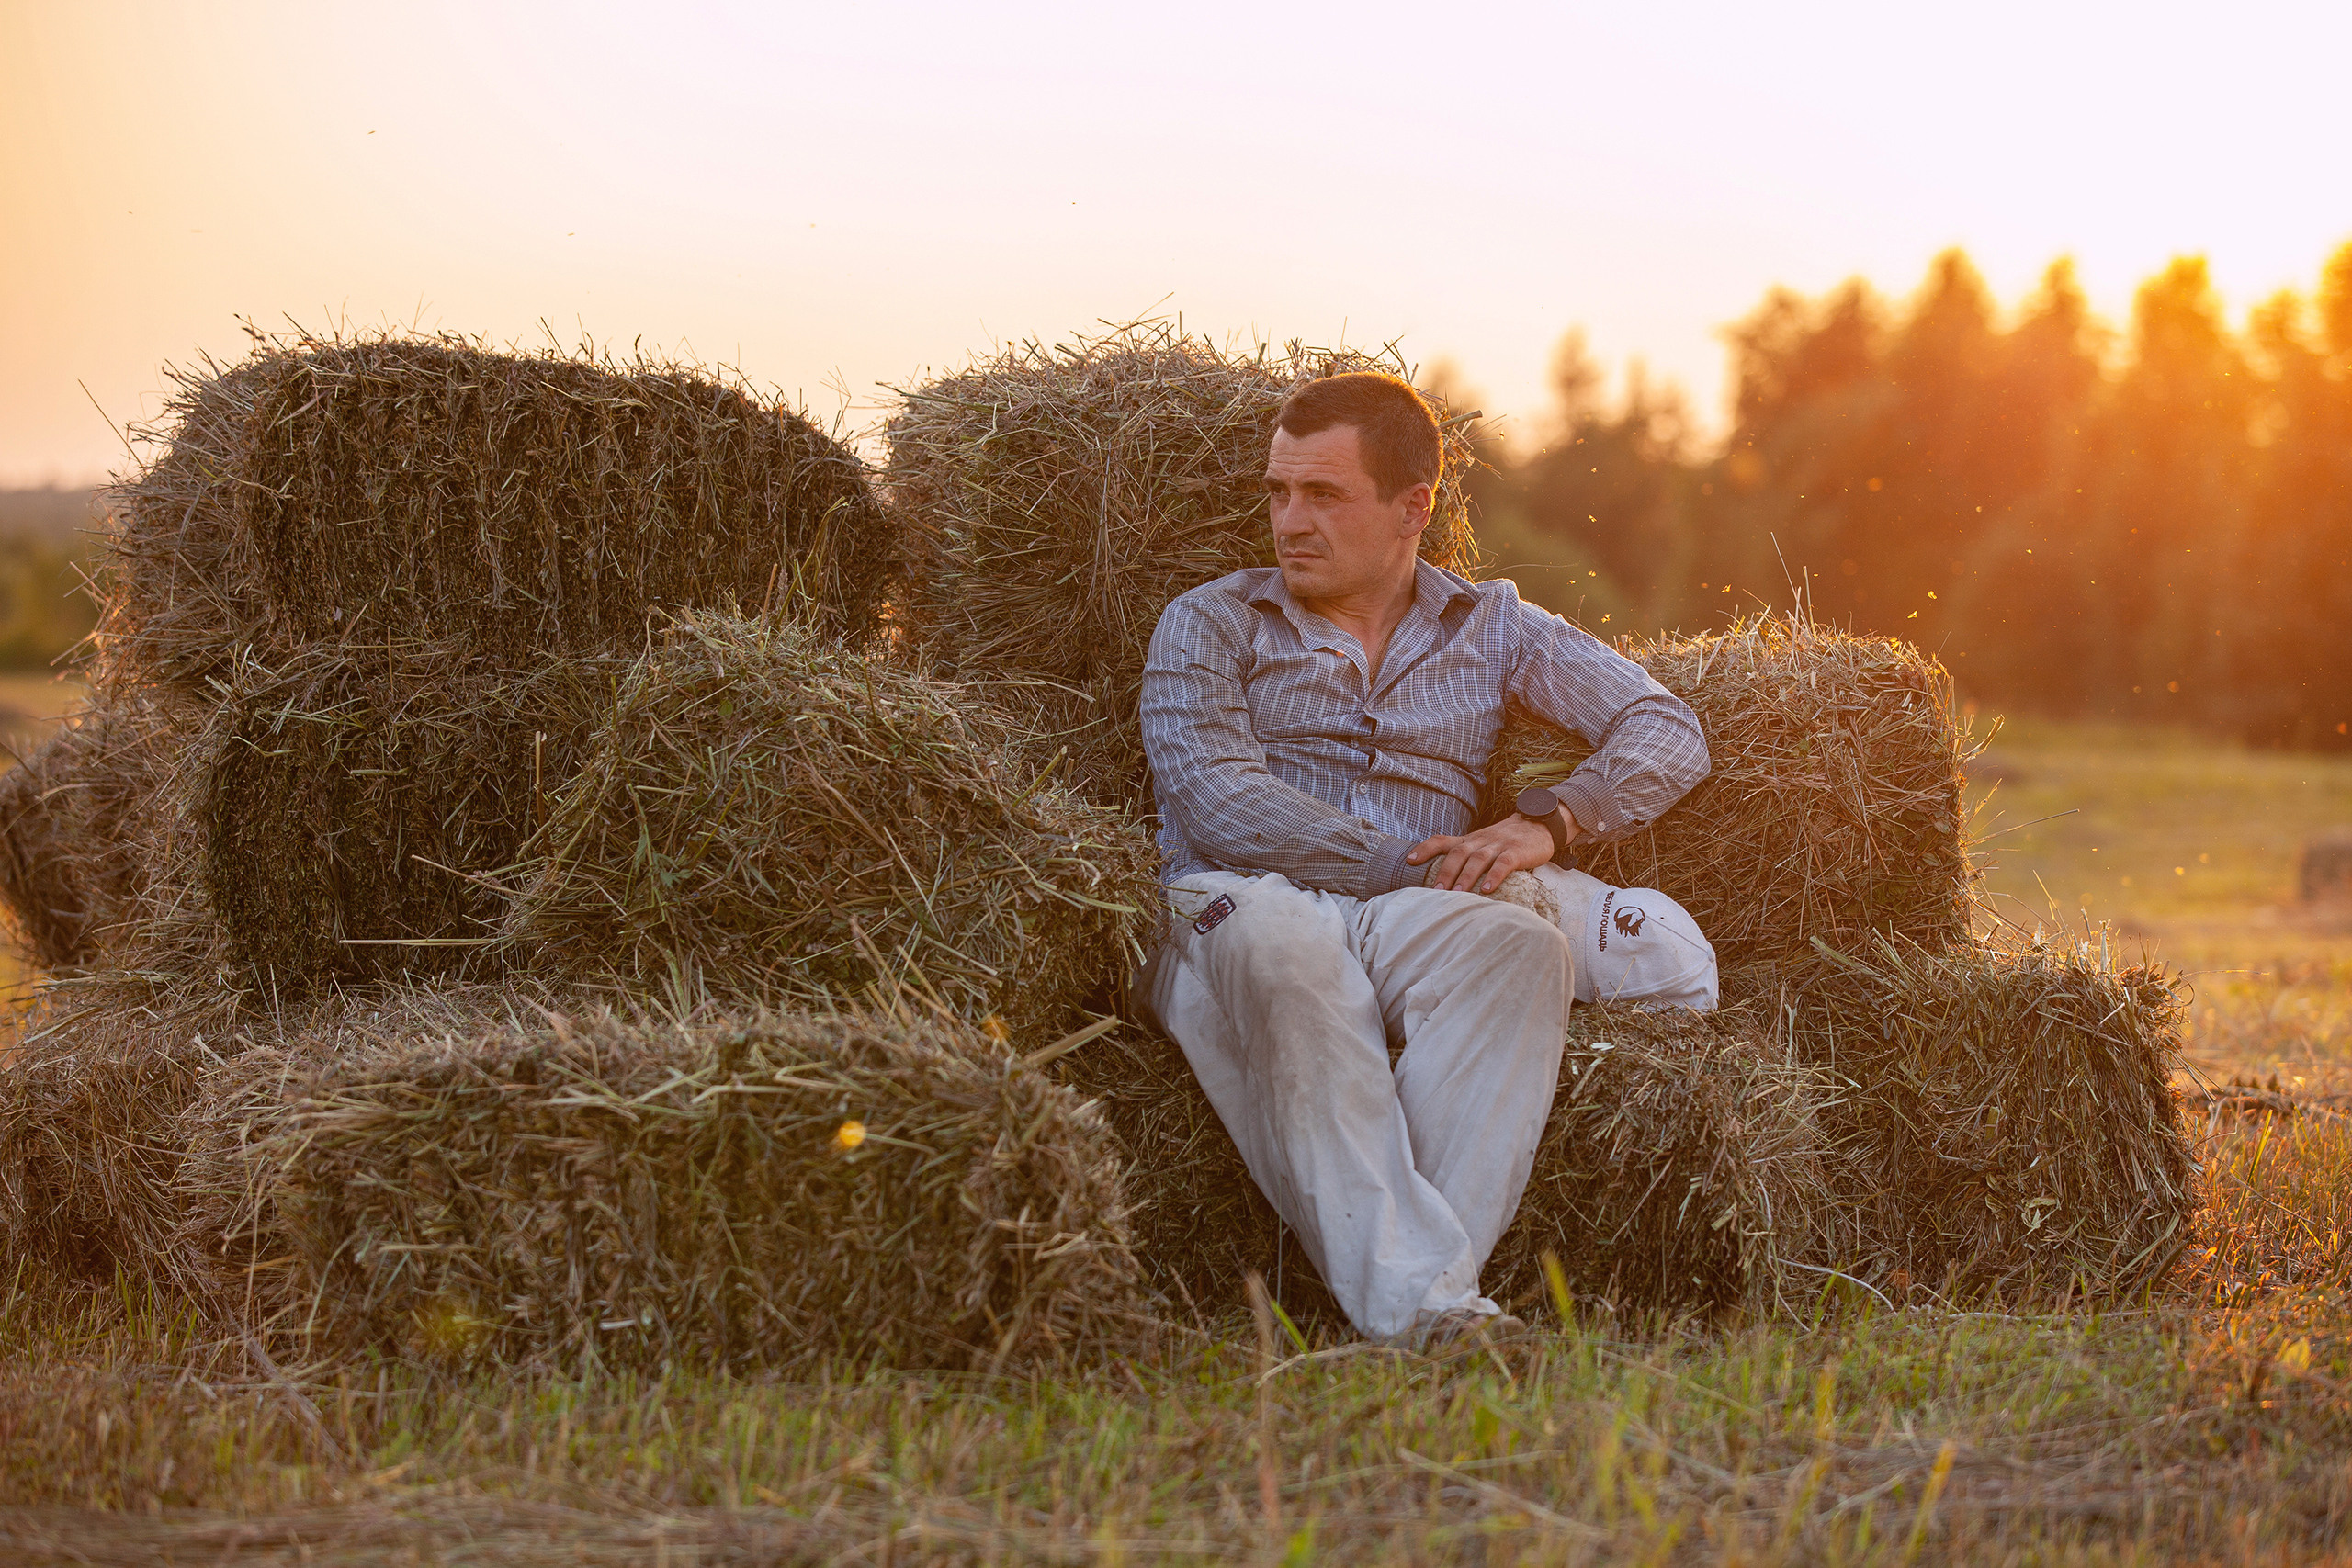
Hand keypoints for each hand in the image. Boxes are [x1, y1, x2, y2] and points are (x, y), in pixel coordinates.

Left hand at [1405, 809, 1574, 893]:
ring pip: (1478, 859)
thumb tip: (1443, 883)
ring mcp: (1498, 845)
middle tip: (1434, 892)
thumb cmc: (1506, 841)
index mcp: (1469, 840)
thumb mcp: (1483, 844)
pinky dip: (1494, 876)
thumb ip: (1467, 858)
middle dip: (1444, 872)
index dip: (1426, 849)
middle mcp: (1480, 841)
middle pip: (1458, 853)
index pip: (1442, 840)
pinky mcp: (1516, 851)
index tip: (1410, 860)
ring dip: (1465, 877)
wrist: (1539, 825)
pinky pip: (1503, 863)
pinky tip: (1487, 890)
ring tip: (1456, 895)